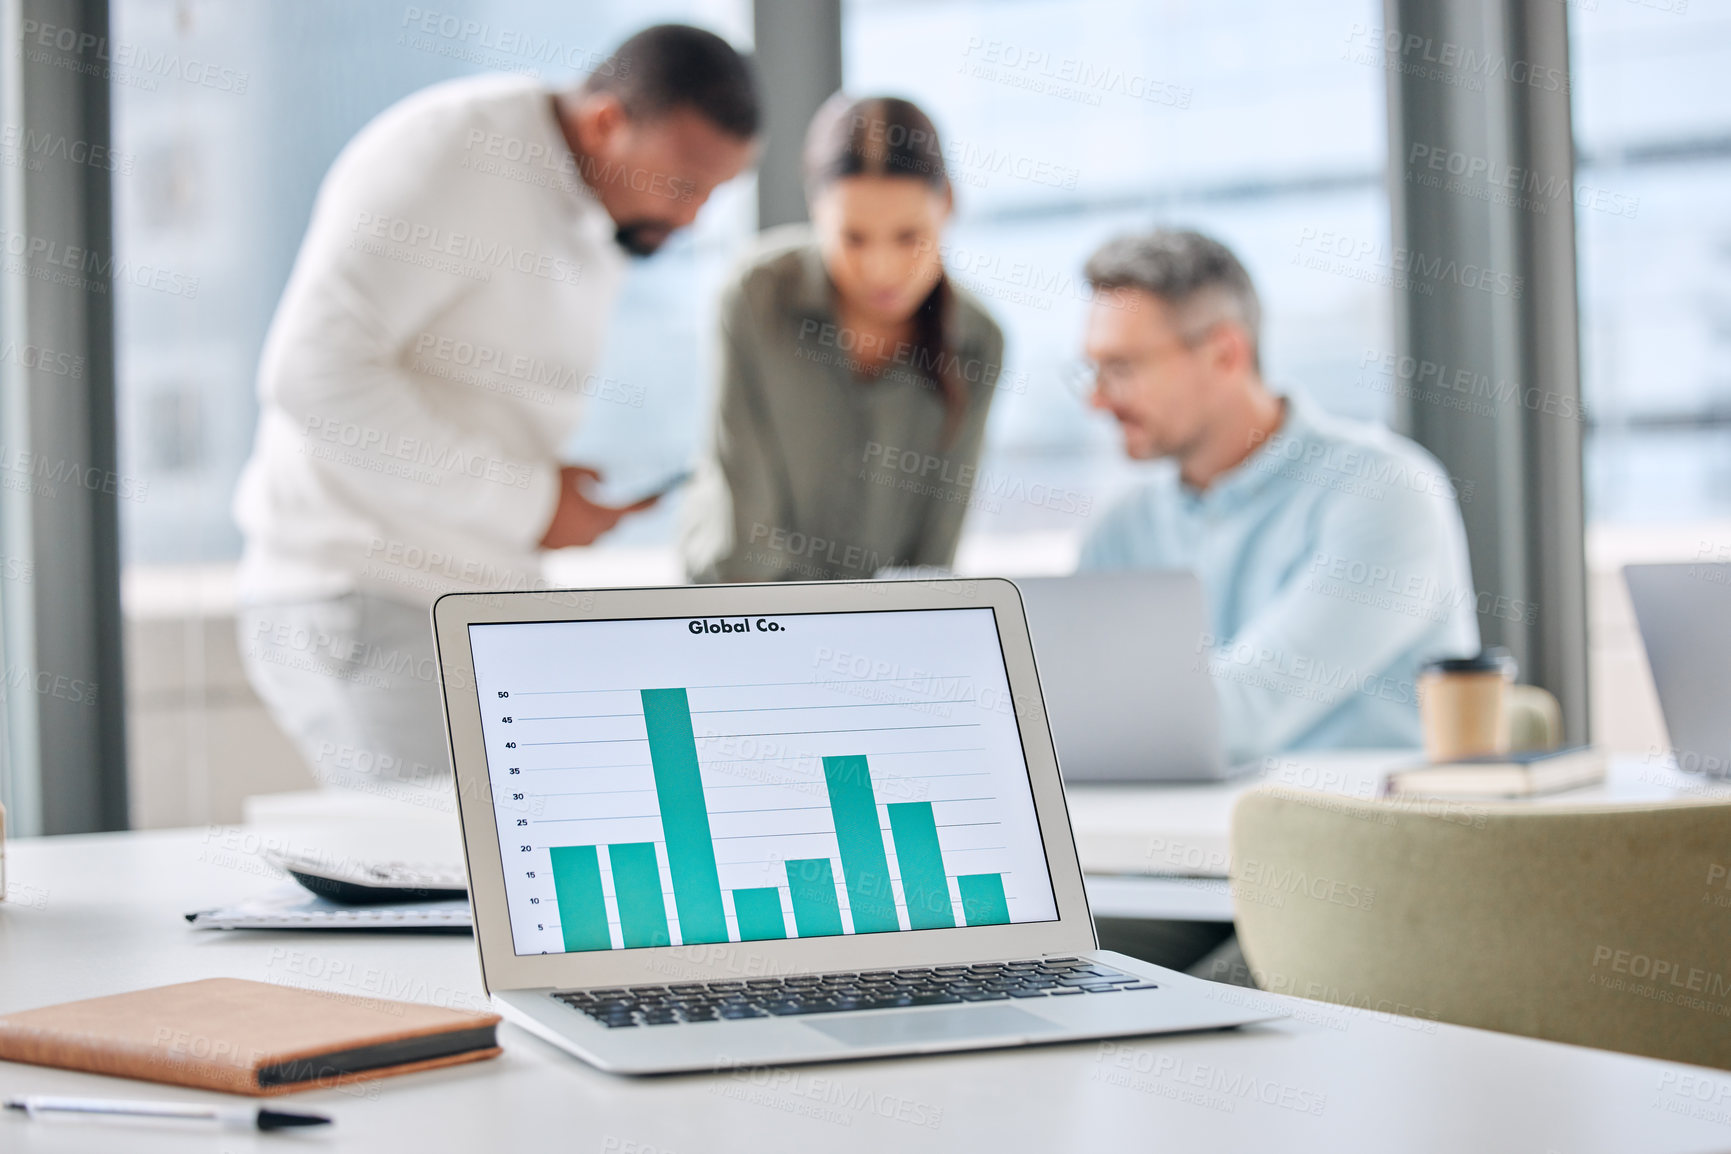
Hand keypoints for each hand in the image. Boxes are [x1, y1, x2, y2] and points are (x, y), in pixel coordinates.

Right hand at [538, 466, 657, 549]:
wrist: (513, 504)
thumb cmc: (545, 485)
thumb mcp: (573, 470)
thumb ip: (594, 473)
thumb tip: (604, 477)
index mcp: (599, 516)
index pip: (633, 510)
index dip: (649, 504)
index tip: (662, 500)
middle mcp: (591, 535)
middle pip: (610, 524)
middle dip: (609, 513)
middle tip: (603, 499)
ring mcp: (574, 546)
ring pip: (590, 533)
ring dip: (586, 521)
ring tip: (571, 506)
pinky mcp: (556, 551)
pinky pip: (571, 540)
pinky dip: (570, 529)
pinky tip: (560, 518)